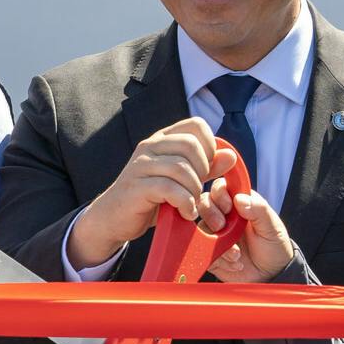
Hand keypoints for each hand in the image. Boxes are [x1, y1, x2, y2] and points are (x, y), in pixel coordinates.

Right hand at [68, 118, 235, 270]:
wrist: (112, 218)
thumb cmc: (149, 199)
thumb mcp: (181, 182)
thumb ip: (206, 169)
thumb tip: (230, 155)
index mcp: (162, 139)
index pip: (196, 125)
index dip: (210, 146)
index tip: (206, 169)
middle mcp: (150, 146)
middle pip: (192, 145)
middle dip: (203, 171)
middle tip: (198, 191)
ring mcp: (141, 165)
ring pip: (182, 168)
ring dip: (194, 191)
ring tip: (191, 205)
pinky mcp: (137, 186)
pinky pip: (170, 188)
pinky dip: (184, 203)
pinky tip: (185, 213)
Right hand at [196, 152, 296, 282]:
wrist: (270, 276)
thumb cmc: (274, 247)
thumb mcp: (272, 227)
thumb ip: (259, 210)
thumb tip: (239, 198)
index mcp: (240, 204)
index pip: (221, 188)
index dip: (220, 194)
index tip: (229, 207)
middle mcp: (224, 216)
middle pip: (204, 203)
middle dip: (212, 215)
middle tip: (223, 227)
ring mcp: (215, 234)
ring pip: (200, 227)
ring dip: (216, 240)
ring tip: (236, 253)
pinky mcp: (209, 251)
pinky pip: (202, 250)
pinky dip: (219, 258)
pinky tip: (235, 262)